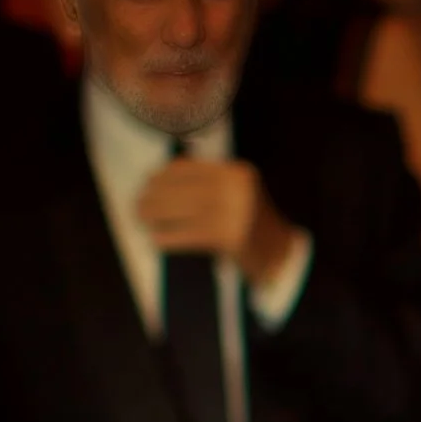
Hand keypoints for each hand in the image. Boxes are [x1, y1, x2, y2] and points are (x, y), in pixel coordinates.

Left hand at [136, 157, 296, 286]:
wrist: (281, 254)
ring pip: (178, 210)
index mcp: (236, 172)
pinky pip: (185, 236)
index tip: (147, 183)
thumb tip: (156, 180)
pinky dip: (167, 238)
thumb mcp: (235, 193)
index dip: (161, 175)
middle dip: (152, 196)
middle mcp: (235, 188)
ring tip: (142, 219)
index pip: (187, 167)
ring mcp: (233, 212)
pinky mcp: (228, 237)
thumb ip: (206, 183)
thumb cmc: (249, 224)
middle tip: (138, 206)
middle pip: (178, 188)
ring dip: (153, 215)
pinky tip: (157, 241)